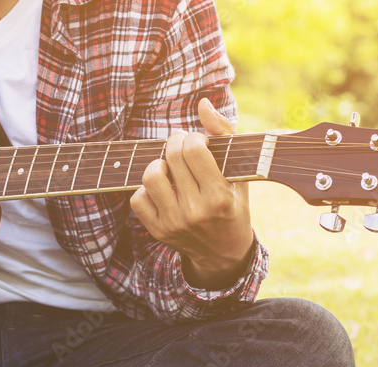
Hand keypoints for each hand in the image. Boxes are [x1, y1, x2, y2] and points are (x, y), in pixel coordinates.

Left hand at [130, 98, 253, 289]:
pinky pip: (137, 198)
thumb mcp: (239, 172)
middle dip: (175, 142)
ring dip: (158, 163)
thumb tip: (203, 102)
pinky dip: (146, 188)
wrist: (223, 253)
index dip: (192, 138)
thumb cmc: (233, 204)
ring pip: (150, 176)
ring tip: (170, 167)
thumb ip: (224, 134)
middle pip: (171, 157)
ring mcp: (173, 222)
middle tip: (181, 146)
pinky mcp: (157, 231)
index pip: (193, 150)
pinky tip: (162, 188)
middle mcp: (195, 210)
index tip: (198, 142)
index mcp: (219, 195)